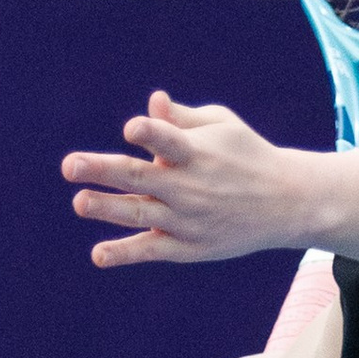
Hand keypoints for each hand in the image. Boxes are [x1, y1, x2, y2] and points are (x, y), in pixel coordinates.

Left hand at [62, 94, 315, 267]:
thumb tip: (152, 103)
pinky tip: (98, 254)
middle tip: (70, 165)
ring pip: (139, 213)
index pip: (169, 140)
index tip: (132, 128)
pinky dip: (125, 253)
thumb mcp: (222, 127)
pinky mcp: (188, 247)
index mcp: (197, 152)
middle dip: (103, 170)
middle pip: (141, 177)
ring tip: (80, 201)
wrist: (288, 203)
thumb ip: (182, 119)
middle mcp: (190, 186)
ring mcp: (188, 219)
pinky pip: (151, 250)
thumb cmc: (247, 155)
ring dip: (107, 207)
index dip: (151, 132)